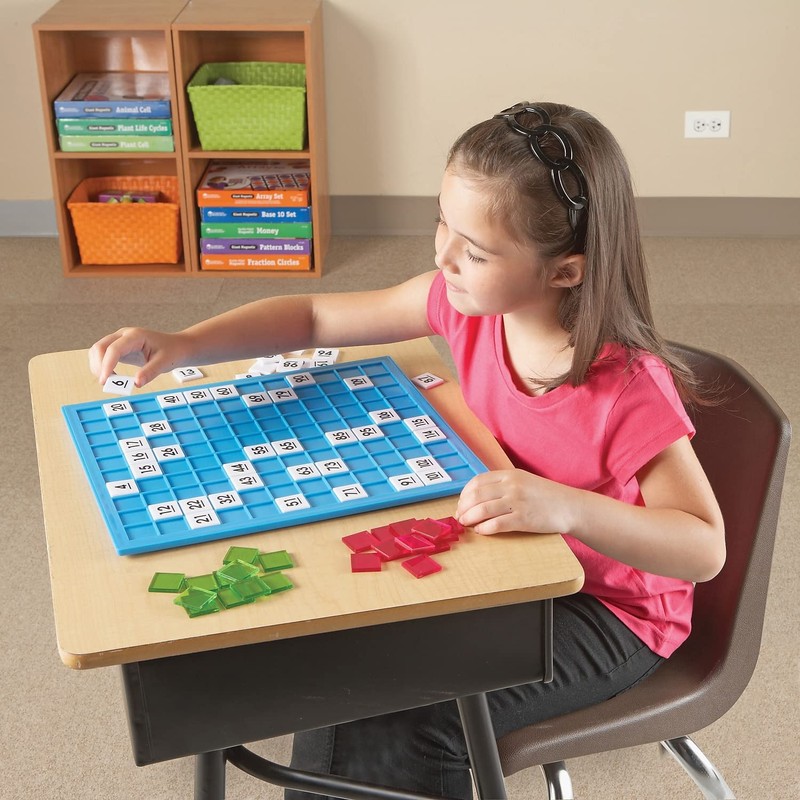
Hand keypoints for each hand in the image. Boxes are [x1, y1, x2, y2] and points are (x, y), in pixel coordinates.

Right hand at [88, 327, 187, 387]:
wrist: (176, 347)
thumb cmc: (172, 351)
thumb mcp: (164, 362)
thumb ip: (150, 372)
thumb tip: (136, 383)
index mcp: (135, 336)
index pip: (114, 349)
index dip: (107, 365)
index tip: (105, 381)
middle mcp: (124, 335)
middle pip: (100, 347)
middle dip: (99, 366)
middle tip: (107, 384)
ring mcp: (119, 340)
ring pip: (98, 351)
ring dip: (98, 366)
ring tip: (110, 382)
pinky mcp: (118, 348)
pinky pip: (102, 355)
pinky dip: (102, 367)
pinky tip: (112, 377)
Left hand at [456, 469, 576, 535]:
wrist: (570, 506)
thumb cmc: (545, 495)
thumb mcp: (523, 481)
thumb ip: (503, 484)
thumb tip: (478, 496)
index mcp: (510, 474)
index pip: (478, 481)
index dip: (465, 493)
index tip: (461, 502)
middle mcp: (511, 486)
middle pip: (476, 496)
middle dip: (463, 507)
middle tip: (459, 516)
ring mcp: (517, 502)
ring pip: (482, 510)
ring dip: (469, 518)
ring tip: (465, 524)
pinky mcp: (523, 519)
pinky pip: (496, 524)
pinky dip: (484, 528)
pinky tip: (481, 531)